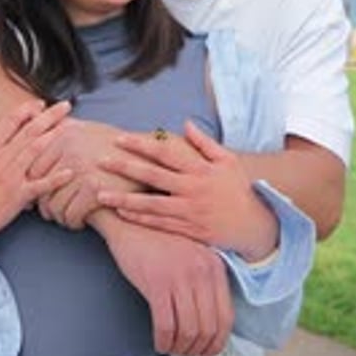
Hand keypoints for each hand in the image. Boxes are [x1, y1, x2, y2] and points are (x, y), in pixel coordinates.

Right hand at [0, 101, 75, 251]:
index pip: (9, 123)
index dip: (26, 110)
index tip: (40, 103)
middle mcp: (1, 160)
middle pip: (28, 133)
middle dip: (48, 117)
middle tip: (66, 105)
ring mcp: (10, 178)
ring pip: (34, 152)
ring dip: (53, 137)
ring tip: (69, 127)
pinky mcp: (17, 197)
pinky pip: (39, 186)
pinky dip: (55, 179)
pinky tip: (70, 171)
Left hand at [33, 118, 141, 228]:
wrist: (149, 156)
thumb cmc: (113, 145)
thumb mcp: (84, 128)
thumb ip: (58, 125)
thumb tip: (30, 115)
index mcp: (63, 135)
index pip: (32, 169)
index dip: (34, 187)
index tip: (40, 197)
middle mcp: (69, 149)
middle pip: (40, 188)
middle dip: (44, 205)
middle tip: (51, 212)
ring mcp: (82, 169)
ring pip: (54, 205)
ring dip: (59, 216)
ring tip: (66, 217)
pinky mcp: (94, 189)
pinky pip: (71, 214)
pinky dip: (73, 221)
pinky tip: (80, 221)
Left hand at [97, 120, 278, 260]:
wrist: (256, 225)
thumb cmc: (239, 189)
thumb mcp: (227, 161)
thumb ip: (204, 143)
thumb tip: (185, 124)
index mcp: (200, 169)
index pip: (165, 153)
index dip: (141, 145)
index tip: (119, 139)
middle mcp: (192, 189)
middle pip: (152, 176)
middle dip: (124, 168)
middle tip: (99, 162)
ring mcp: (190, 211)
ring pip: (150, 204)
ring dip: (124, 199)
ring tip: (100, 195)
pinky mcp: (189, 230)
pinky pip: (160, 224)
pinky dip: (140, 219)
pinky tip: (122, 214)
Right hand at [98, 212, 233, 355]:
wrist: (130, 223)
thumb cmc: (159, 242)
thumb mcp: (193, 256)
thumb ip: (204, 282)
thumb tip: (210, 324)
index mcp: (214, 267)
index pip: (226, 316)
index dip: (218, 342)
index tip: (208, 352)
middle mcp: (202, 272)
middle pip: (208, 327)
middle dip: (198, 349)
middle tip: (187, 354)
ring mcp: (180, 277)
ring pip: (188, 330)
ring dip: (180, 348)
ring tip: (172, 348)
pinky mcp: (157, 284)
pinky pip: (166, 325)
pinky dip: (164, 341)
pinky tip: (160, 342)